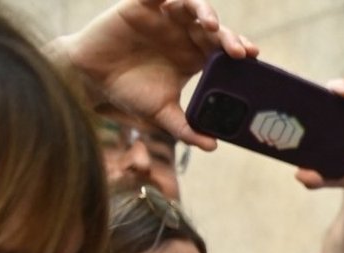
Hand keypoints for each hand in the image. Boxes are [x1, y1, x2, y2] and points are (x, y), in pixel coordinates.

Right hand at [54, 0, 257, 149]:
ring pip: (191, 6)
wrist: (90, 78)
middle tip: (238, 51)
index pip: (224, 49)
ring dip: (204, 12)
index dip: (239, 49)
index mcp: (194, 57)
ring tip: (210, 26)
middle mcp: (184, 35)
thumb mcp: (161, 114)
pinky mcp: (141, 5)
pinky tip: (173, 3)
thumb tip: (213, 147)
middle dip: (229, 36)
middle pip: (214, 29)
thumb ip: (187, 129)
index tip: (253, 56)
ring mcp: (164, 18)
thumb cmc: (129, 93)